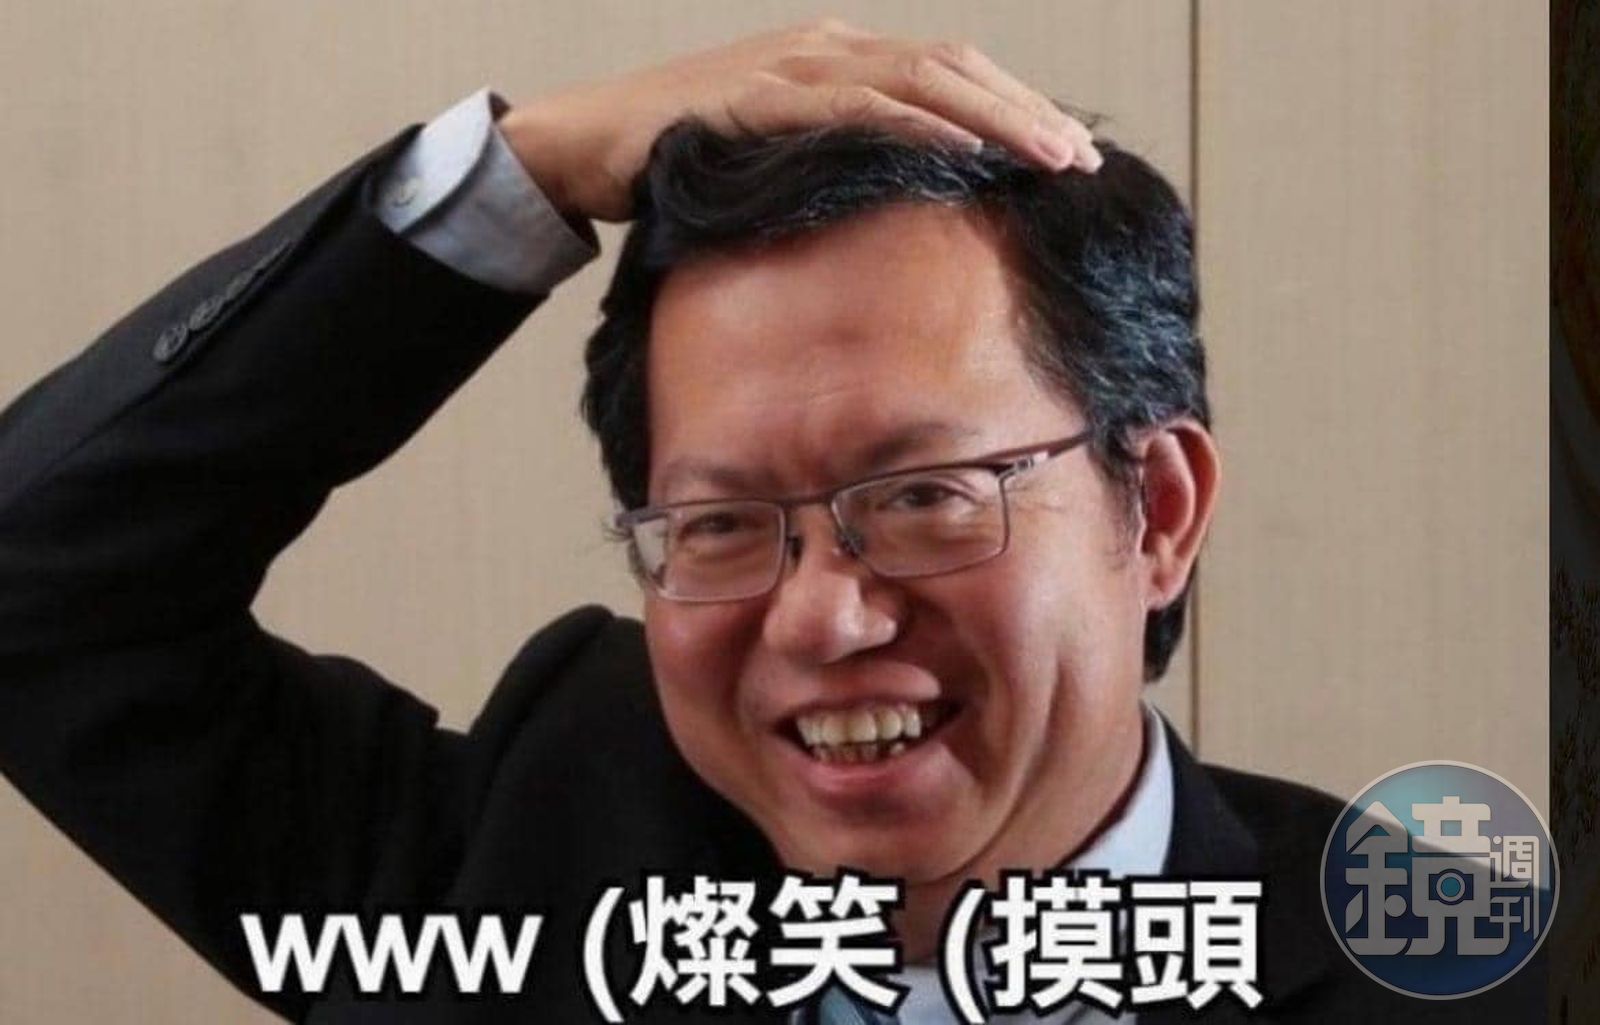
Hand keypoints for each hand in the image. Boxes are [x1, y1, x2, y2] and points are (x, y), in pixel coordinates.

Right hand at [498, 18, 1100, 221]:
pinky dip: (910, 125)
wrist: (586, 147)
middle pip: (950, 64)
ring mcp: (792, 67)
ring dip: (991, 117)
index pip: (946, 71)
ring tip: (1049, 157)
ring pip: (917, 77)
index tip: (1065, 152)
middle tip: (1081, 159)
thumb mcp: (778, 162)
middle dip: (1024, 111)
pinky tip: (956, 150)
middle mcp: (824, 49)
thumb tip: (900, 217)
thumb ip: (836, 167)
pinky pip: (850, 107)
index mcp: (836, 59)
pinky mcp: (757, 98)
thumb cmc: (682, 164)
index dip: (1012, 107)